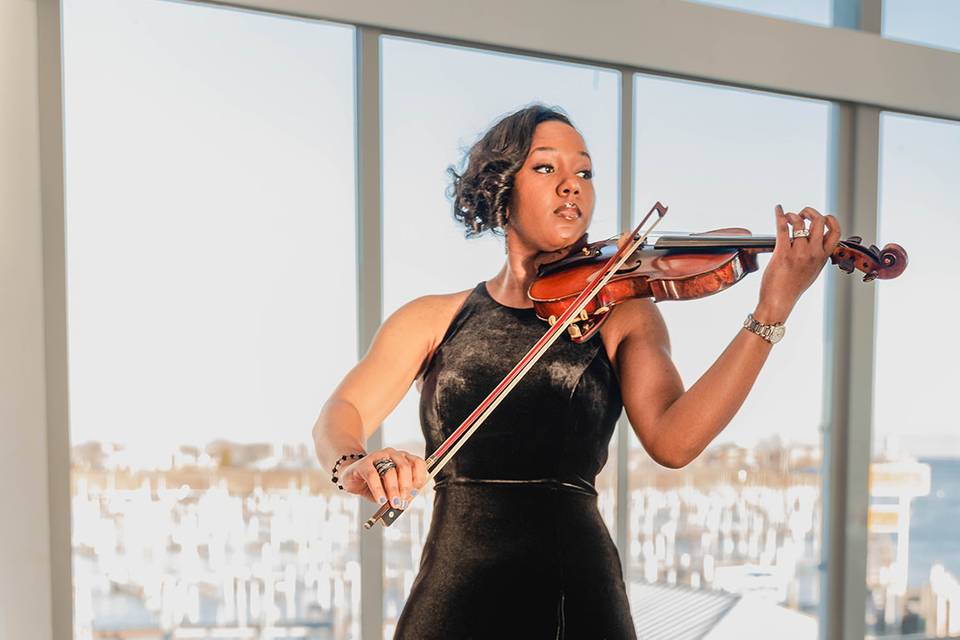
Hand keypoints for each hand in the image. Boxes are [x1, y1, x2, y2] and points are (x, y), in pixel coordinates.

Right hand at [339, 447, 427, 508]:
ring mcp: (378, 457)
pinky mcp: (364, 463)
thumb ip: (399, 494)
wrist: (352, 477)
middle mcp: (392, 454)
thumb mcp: (390, 490)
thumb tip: (405, 502)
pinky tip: (381, 500)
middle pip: (404, 467)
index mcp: (403, 459)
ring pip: (389, 472)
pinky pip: (373, 476)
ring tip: (393, 503)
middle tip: (403, 501)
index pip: (418, 463)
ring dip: (393, 490)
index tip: (415, 493)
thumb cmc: (374, 484)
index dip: (418, 479)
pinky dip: (378, 490)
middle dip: (405, 487)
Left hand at [756, 205, 840, 321]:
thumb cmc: (792, 288)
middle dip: (811, 212)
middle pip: (819, 222)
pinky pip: (782, 228)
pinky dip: (780, 215)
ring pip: (800, 223)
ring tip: (788, 216)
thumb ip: (815, 257)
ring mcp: (799, 253)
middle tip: (802, 214)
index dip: (831, 220)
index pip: (835, 232)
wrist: (779, 301)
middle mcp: (813, 253)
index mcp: (822, 257)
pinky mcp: (783, 253)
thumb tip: (813, 244)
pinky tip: (778, 209)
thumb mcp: (812, 272)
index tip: (822, 217)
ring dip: (793, 215)